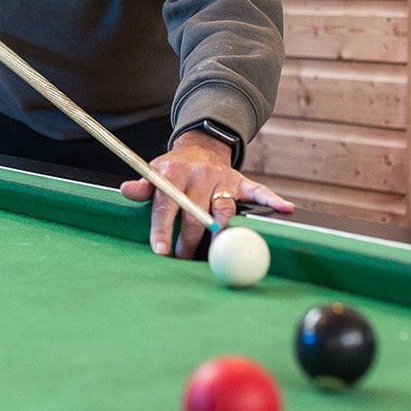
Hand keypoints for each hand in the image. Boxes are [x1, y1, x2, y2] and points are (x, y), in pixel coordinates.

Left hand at [119, 130, 292, 257]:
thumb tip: (126, 190)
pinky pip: (259, 192)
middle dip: (188, 244)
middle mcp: (200, 175)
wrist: (199, 147)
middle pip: (196, 216)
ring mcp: (223, 179)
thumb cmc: (173, 169)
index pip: (167, 204)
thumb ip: (143, 187)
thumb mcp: (153, 173)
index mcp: (174, 172)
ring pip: (224, 212)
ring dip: (219, 237)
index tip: (161, 252)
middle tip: (183, 262)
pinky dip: (273, 200)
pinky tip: (285, 209)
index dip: (163, 230)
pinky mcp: (241, 182)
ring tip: (214, 256)